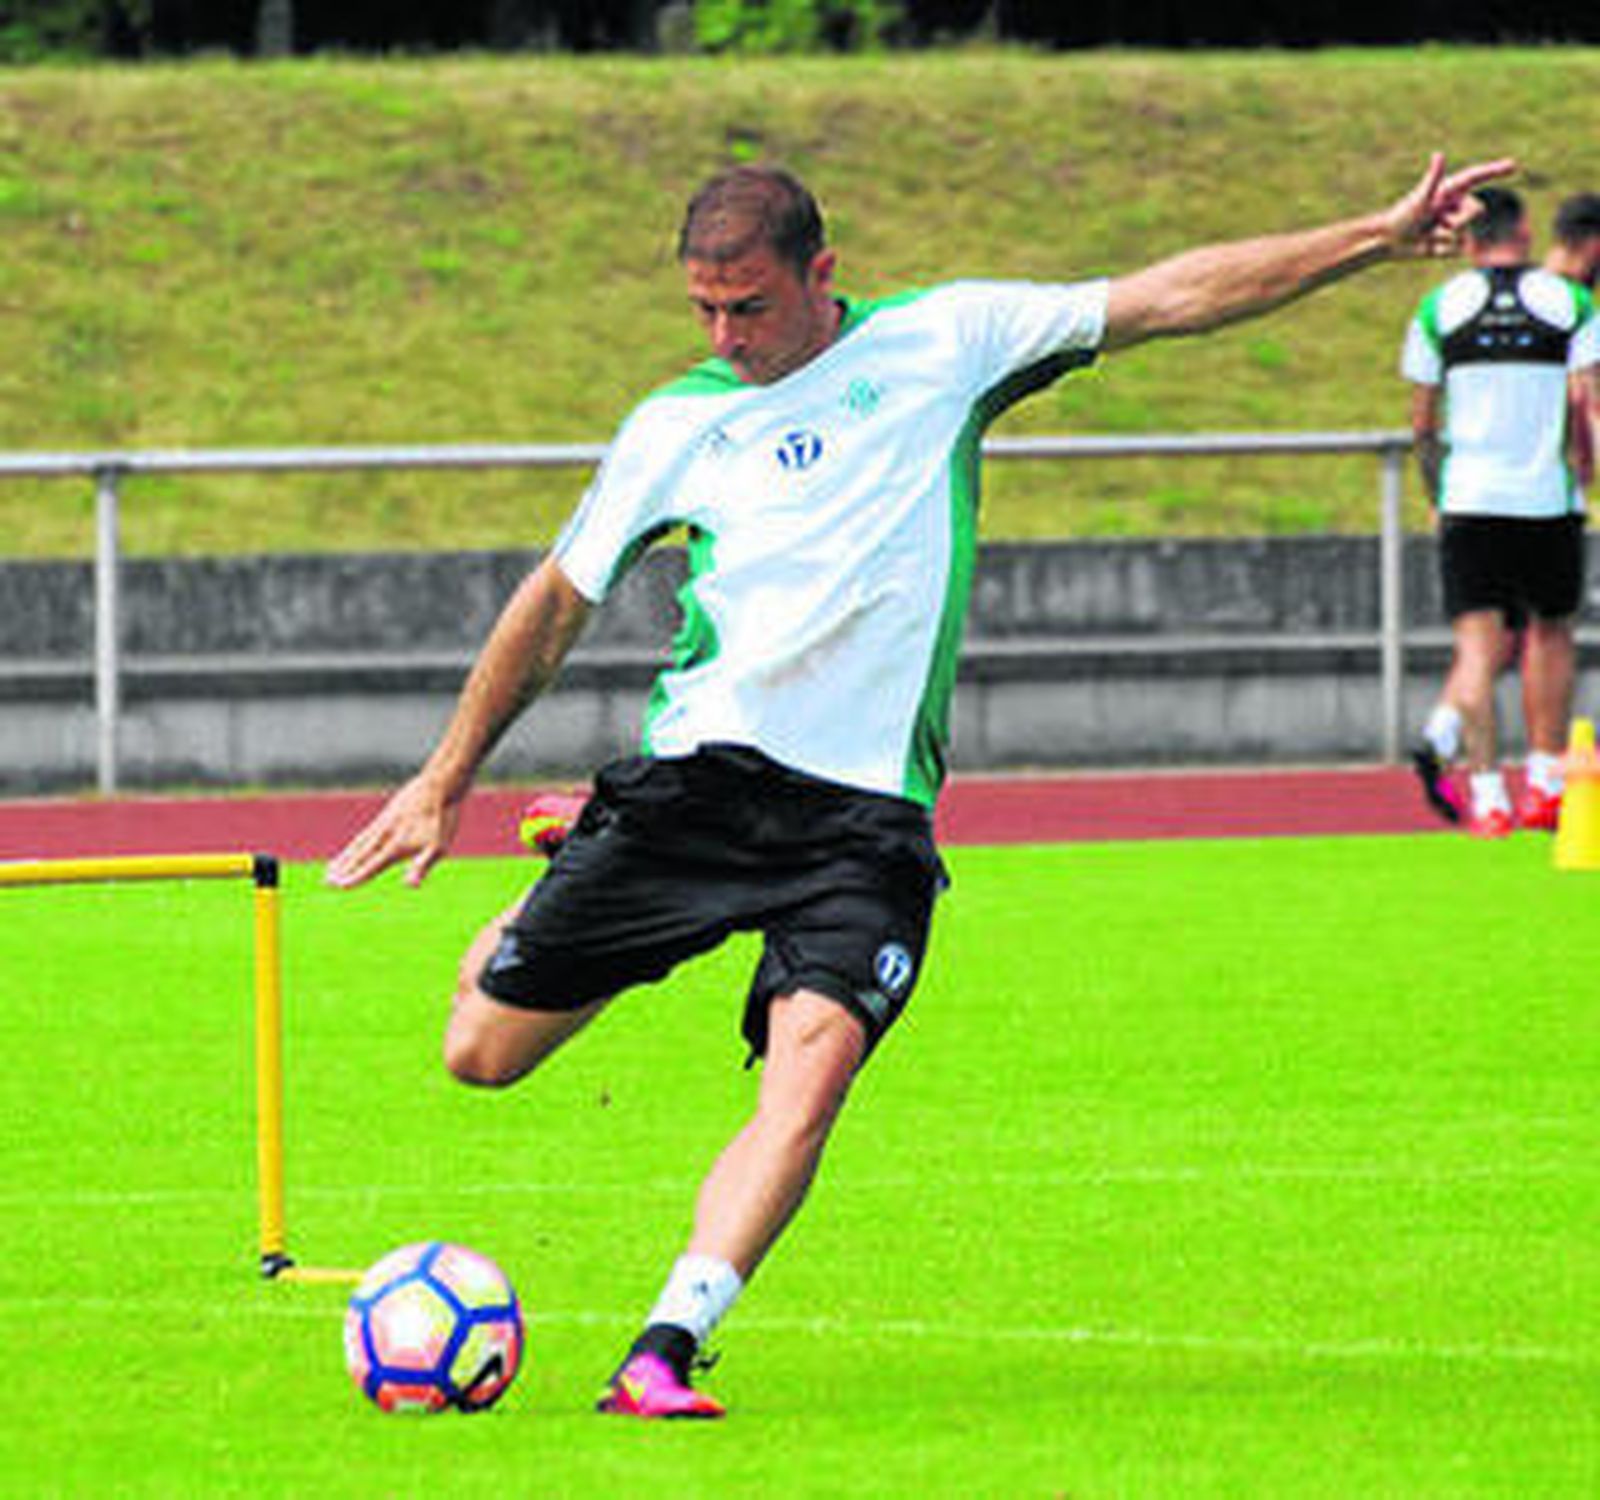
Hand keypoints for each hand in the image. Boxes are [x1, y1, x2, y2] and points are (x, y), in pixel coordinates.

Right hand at [325, 774, 462, 889]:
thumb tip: (409, 886)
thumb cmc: (442, 818)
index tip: (339, 886)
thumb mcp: (438, 847)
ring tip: (332, 867)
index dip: (355, 877)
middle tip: (328, 881)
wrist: (439, 785)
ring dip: (345, 857)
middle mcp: (385, 835)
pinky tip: (354, 846)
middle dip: (344, 870)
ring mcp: (384, 823)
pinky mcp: (387, 813)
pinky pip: (366, 832)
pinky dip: (356, 843)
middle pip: (360, 855)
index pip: (370, 866)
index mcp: (396, 846)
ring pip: (360, 843)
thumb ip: (422, 866)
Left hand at [1384, 152, 1517, 257]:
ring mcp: (1454, 225)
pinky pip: (1457, 250)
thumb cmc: (1402, 216)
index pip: (1478, 177)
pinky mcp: (1449, 244)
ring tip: (1428, 233)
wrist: (1389, 240)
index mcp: (1450, 191)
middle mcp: (1455, 206)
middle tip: (1437, 222)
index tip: (1514, 165)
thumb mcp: (1420, 198)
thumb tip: (1439, 154)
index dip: (1496, 170)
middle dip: (1460, 220)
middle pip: (1478, 211)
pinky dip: (1442, 250)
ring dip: (1446, 237)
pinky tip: (1428, 246)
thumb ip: (1433, 178)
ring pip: (1466, 234)